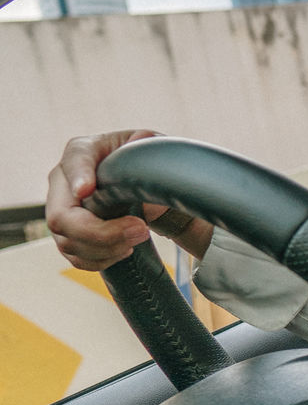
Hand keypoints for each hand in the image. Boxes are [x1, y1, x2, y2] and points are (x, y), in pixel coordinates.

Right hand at [46, 130, 198, 269]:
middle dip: (101, 231)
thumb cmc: (142, 160)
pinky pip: (76, 258)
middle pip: (61, 216)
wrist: (142, 185)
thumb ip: (147, 144)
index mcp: (82, 150)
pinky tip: (124, 250)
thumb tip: (142, 147)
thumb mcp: (149, 144)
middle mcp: (62, 181)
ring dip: (108, 248)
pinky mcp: (68, 236)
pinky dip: (102, 260)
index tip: (87, 191)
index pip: (74, 161)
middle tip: (141, 229)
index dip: (78, 177)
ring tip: (140, 236)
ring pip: (68, 242)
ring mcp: (61, 211)